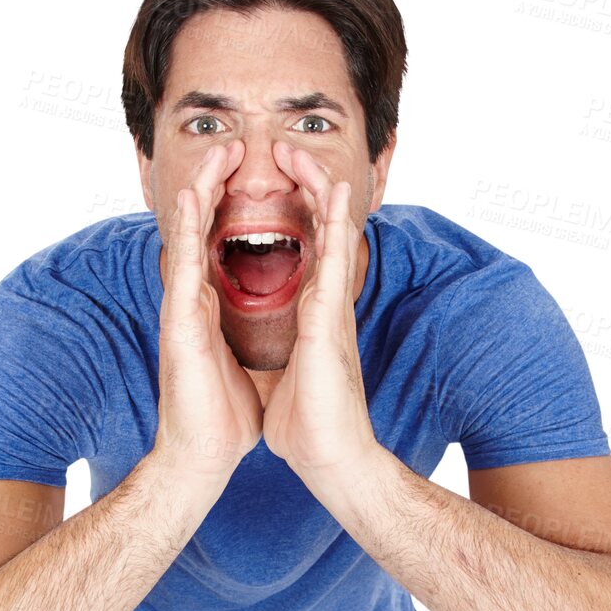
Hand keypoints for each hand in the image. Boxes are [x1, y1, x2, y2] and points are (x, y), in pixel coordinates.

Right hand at [153, 141, 263, 483]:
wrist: (204, 458)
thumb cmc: (225, 418)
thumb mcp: (249, 361)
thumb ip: (251, 333)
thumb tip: (272, 322)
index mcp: (210, 309)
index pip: (218, 243)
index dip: (229, 205)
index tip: (247, 171)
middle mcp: (192, 303)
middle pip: (200, 229)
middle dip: (213, 184)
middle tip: (230, 146)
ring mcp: (181, 312)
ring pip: (187, 238)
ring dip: (199, 193)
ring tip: (213, 155)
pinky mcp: (179, 329)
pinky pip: (183, 269)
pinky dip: (185, 232)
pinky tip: (189, 200)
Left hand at [261, 143, 379, 485]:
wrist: (328, 460)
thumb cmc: (310, 425)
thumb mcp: (288, 374)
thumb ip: (285, 352)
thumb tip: (275, 351)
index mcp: (312, 315)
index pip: (307, 252)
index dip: (297, 214)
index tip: (282, 182)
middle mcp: (326, 305)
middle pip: (323, 232)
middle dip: (310, 188)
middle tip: (293, 150)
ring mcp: (332, 311)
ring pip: (332, 236)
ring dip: (322, 192)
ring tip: (311, 155)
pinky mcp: (328, 324)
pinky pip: (331, 262)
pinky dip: (333, 224)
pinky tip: (334, 195)